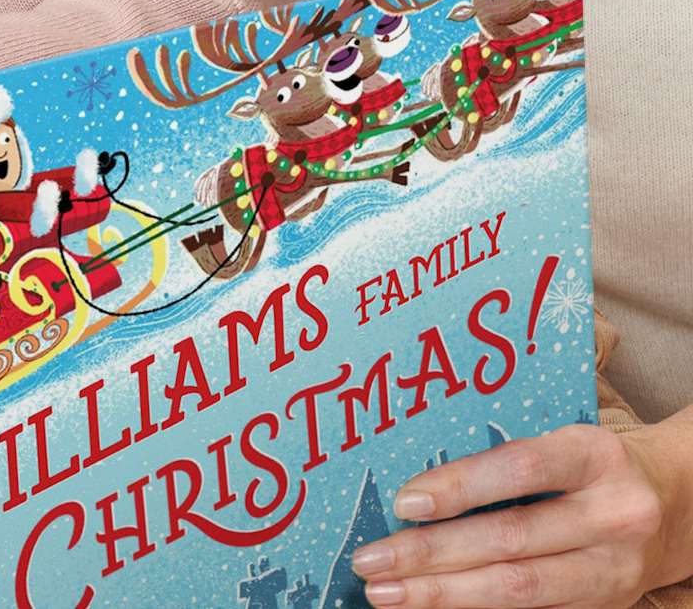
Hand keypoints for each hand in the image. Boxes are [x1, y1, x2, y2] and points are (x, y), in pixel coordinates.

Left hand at [350, 422, 684, 606]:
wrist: (681, 504)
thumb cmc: (597, 464)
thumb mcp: (564, 442)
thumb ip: (506, 462)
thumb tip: (417, 492)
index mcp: (593, 457)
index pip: (518, 470)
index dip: (459, 487)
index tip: (404, 502)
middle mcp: (610, 515)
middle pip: (510, 541)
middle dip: (431, 555)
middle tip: (371, 560)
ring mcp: (613, 569)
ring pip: (519, 589)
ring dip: (444, 595)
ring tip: (388, 593)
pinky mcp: (610, 607)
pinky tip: (435, 606)